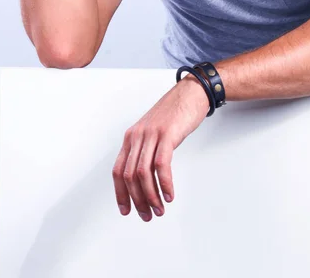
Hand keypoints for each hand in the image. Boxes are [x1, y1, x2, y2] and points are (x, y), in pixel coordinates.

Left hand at [112, 74, 209, 221]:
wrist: (190, 93)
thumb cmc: (174, 114)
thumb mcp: (153, 132)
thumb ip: (145, 150)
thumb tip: (143, 177)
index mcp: (131, 137)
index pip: (118, 170)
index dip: (121, 193)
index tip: (127, 210)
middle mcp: (137, 136)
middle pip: (129, 175)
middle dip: (138, 200)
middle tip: (148, 215)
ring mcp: (151, 134)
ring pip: (143, 172)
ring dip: (151, 196)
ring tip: (160, 209)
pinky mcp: (167, 134)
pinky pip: (161, 164)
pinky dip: (164, 183)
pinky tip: (169, 194)